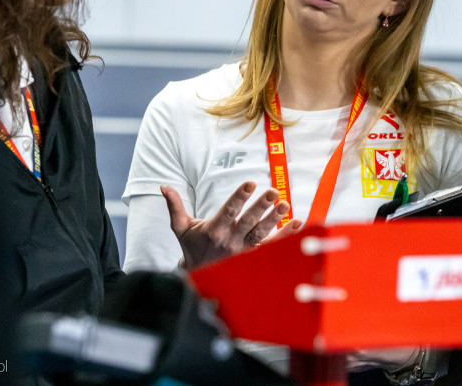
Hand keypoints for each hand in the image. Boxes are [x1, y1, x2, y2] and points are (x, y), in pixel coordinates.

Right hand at [161, 181, 302, 270]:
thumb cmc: (192, 247)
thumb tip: (163, 186)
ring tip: (285, 204)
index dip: (239, 197)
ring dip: (275, 219)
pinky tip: (298, 223)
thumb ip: (174, 206)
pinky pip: (273, 245)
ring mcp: (244, 250)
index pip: (228, 211)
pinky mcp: (254, 256)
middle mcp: (231, 241)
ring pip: (262, 234)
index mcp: (214, 230)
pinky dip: (286, 235)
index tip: (250, 183)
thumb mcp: (181, 228)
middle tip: (274, 192)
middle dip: (261, 206)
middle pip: (248, 222)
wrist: (200, 278)